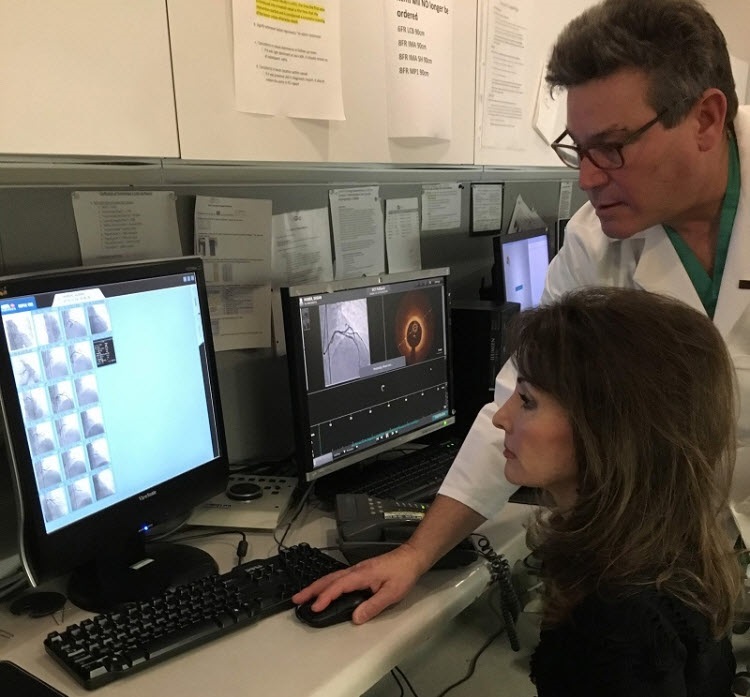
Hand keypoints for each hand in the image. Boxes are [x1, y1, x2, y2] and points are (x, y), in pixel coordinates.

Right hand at [292, 543, 424, 623]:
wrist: (411, 557)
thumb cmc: (403, 574)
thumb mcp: (391, 593)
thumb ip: (373, 606)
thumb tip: (354, 618)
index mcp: (361, 575)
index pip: (338, 586)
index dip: (325, 597)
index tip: (314, 607)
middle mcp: (355, 570)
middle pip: (329, 579)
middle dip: (311, 589)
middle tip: (296, 599)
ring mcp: (357, 569)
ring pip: (332, 577)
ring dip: (317, 586)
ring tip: (304, 595)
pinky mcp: (360, 570)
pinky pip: (338, 577)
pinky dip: (326, 583)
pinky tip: (324, 589)